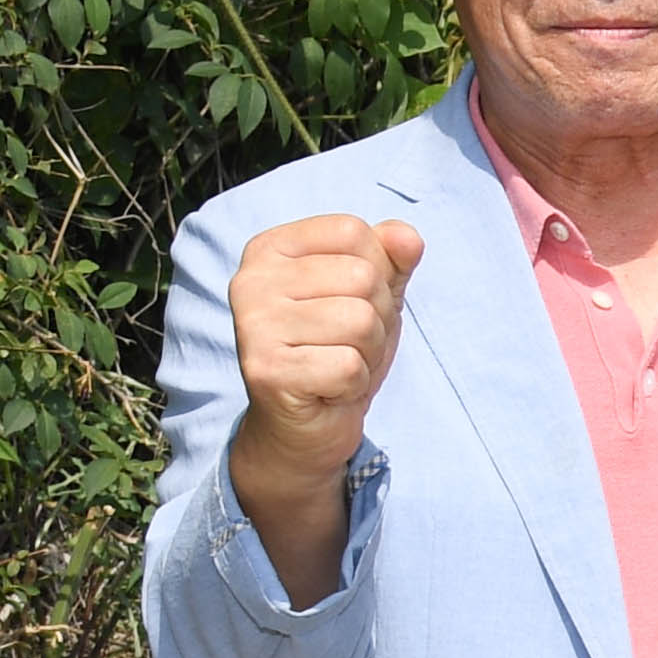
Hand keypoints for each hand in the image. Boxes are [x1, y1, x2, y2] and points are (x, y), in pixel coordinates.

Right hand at [224, 211, 422, 606]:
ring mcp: (253, 326)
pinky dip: (354, 382)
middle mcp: (250, 281)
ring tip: (338, 364)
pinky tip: (328, 388)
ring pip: (360, 321)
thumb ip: (391, 258)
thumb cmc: (336, 349)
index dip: (376, 271)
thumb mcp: (372, 295)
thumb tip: (407, 237)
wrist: (306, 426)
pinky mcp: (267, 372)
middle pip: (363, 277)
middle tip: (345, 343)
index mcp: (269, 249)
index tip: (347, 301)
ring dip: (367, 351)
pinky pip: (350, 365)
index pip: (354, 232)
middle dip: (376, 317)